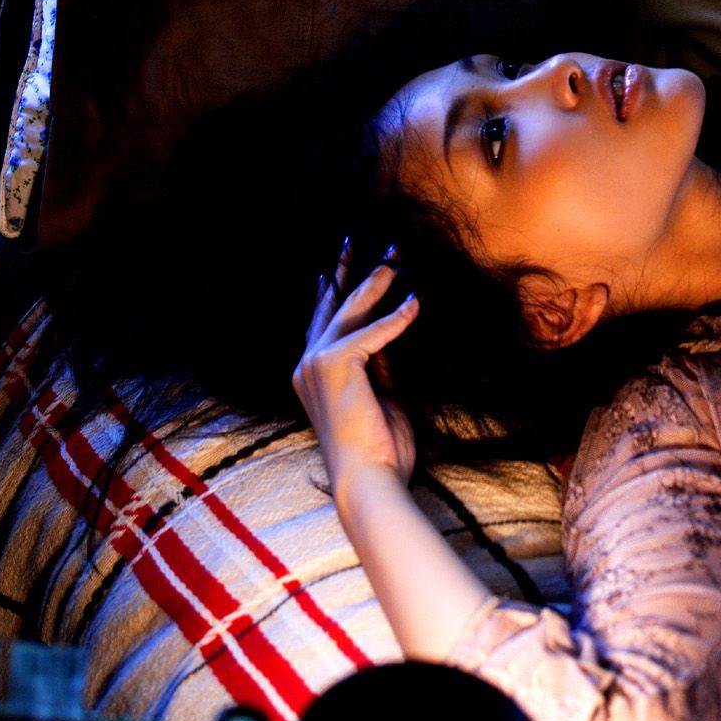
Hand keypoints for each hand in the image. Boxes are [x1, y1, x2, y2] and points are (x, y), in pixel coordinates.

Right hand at [292, 242, 418, 495]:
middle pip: (329, 306)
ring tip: (395, 259)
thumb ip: (377, 363)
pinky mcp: (335, 364)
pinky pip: (372, 331)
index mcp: (309, 376)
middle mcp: (305, 365)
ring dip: (374, 282)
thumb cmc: (376, 449)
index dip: (328, 294)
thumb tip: (392, 329)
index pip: (320, 324)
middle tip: (355, 242)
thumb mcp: (377, 395)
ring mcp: (315, 362)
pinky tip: (414, 305)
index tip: (334, 270)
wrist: (367, 478)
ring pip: (349, 310)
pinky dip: (396, 317)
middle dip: (346, 273)